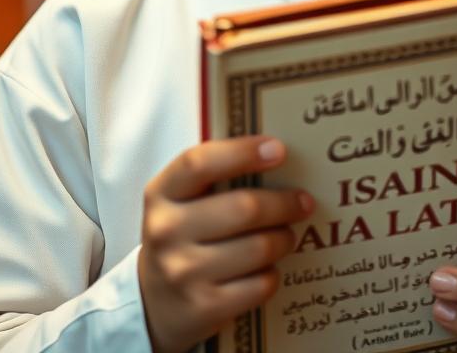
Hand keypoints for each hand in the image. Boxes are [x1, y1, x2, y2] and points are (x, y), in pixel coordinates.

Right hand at [138, 136, 314, 352]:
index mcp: (161, 193)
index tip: (278, 149)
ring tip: (286, 236)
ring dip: (283, 239)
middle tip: (303, 202)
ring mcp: (182, 273)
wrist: (153, 304)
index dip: (242, 152)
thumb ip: (215, 176)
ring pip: (259, 248)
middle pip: (244, 208)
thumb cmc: (181, 237)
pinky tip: (267, 269)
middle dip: (284, 203)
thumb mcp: (181, 201)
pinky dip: (272, 274)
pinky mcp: (203, 308)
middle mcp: (166, 231)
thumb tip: (275, 155)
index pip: (199, 163)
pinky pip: (260, 284)